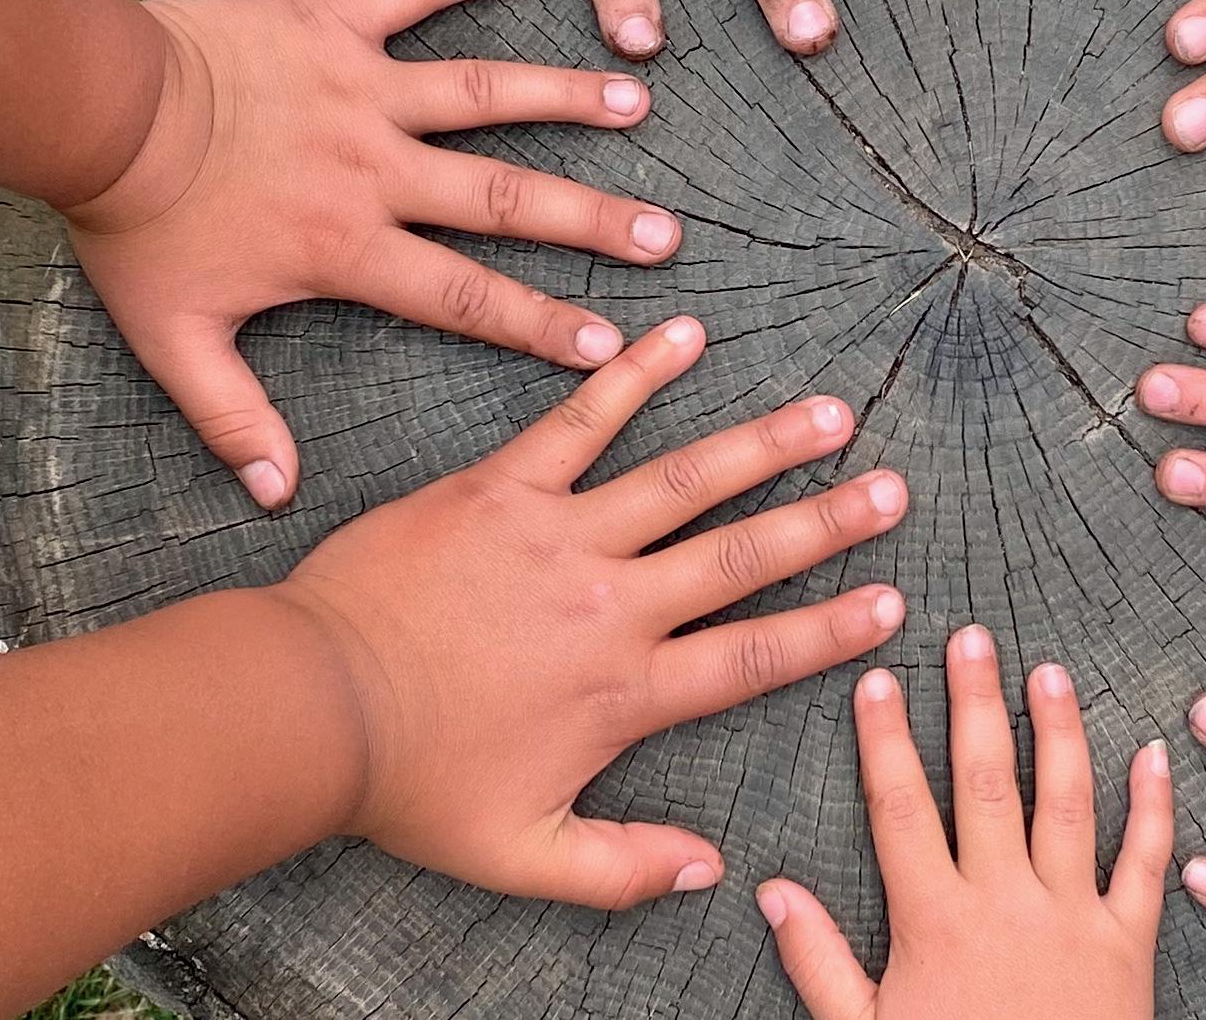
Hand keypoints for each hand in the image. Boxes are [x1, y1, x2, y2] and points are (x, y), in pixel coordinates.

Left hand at [62, 0, 677, 509]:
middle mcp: (376, 170)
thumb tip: (274, 494)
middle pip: (504, 200)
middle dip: (590, 220)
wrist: (98, 110)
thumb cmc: (133, 225)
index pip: (465, 299)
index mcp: (348, 249)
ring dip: (562, 97)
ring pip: (483, 94)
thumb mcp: (173, 339)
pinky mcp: (333, 24)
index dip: (541, 325)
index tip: (610, 346)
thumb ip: (231, 418)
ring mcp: (362, 90)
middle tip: (662, 235)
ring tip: (634, 101)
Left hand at [274, 314, 912, 908]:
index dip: (831, 630)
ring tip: (830, 412)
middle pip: (744, 557)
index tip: (891, 603)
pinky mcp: (501, 489)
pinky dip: (636, 375)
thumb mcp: (521, 854)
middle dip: (828, 522)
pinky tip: (685, 334)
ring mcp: (560, 537)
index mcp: (626, 693)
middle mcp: (612, 606)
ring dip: (764, 443)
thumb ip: (623, 868)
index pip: (755, 657)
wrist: (311, 705)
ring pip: (686, 480)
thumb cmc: (409, 785)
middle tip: (893, 488)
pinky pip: (581, 420)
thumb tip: (708, 872)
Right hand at [758, 624, 1171, 1018]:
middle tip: (972, 637)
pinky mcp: (1130, 946)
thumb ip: (819, 961)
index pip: (901, 808)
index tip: (879, 680)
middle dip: (975, 704)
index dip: (887, 740)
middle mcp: (1005, 904)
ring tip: (1051, 671)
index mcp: (934, 922)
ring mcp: (1074, 919)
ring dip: (1061, 731)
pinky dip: (1153, 806)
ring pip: (1068, 804)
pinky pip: (1145, 863)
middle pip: (986, 783)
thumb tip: (768, 891)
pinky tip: (1156, 752)